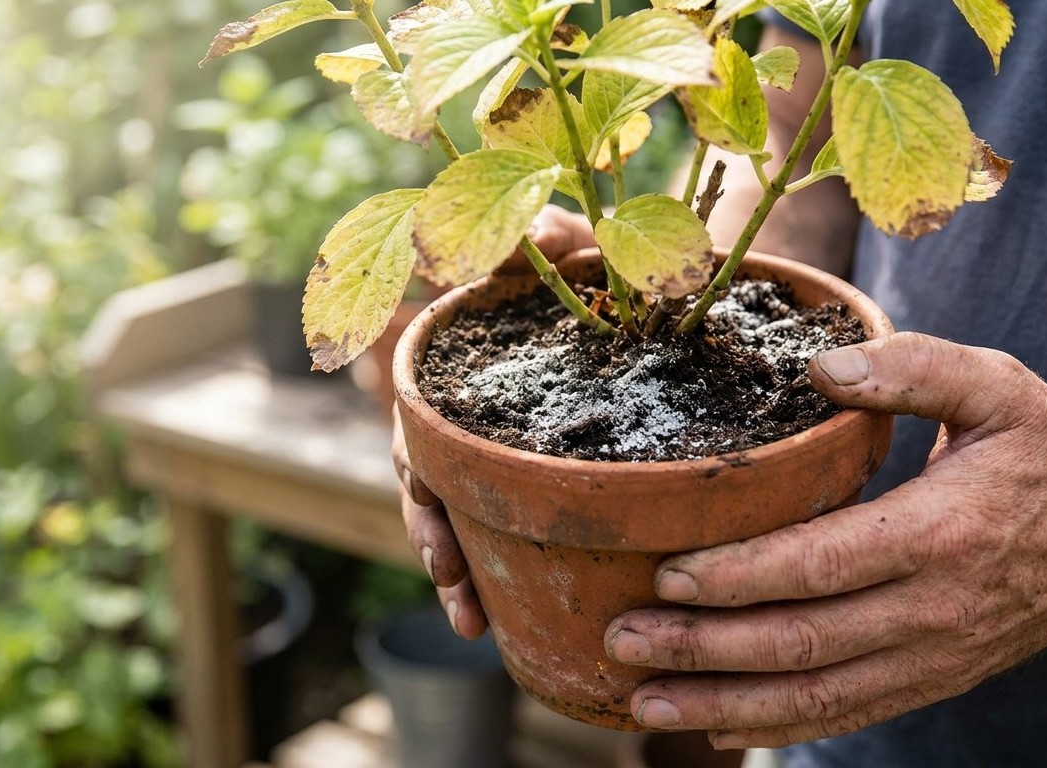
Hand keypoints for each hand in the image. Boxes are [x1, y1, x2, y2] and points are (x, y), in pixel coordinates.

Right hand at [392, 204, 594, 637]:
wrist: (625, 284)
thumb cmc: (586, 263)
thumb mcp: (571, 243)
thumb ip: (545, 238)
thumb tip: (528, 234)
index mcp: (455, 375)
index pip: (422, 429)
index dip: (421, 473)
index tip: (429, 508)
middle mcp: (462, 421)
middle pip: (429, 489)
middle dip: (436, 540)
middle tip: (453, 585)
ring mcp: (490, 450)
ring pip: (458, 518)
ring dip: (458, 571)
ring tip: (469, 621)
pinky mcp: (525, 474)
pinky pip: (503, 525)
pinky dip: (498, 569)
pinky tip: (506, 616)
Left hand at [603, 332, 1046, 746]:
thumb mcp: (998, 386)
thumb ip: (912, 368)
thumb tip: (818, 366)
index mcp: (941, 531)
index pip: (822, 565)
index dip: (739, 576)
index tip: (667, 573)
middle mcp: (933, 608)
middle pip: (801, 641)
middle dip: (703, 646)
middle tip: (622, 638)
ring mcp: (933, 656)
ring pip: (815, 693)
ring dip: (723, 702)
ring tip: (644, 700)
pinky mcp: (932, 678)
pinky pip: (847, 713)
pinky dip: (777, 725)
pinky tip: (716, 723)